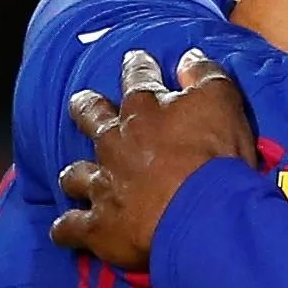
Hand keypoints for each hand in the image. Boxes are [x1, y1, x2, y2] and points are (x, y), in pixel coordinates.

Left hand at [50, 48, 257, 271]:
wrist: (204, 215)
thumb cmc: (215, 159)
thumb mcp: (223, 103)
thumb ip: (205, 75)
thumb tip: (189, 56)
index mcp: (144, 110)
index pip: (137, 77)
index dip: (137, 65)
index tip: (136, 59)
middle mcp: (115, 142)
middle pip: (90, 117)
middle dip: (86, 107)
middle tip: (84, 102)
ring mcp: (103, 184)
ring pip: (75, 175)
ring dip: (76, 175)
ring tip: (77, 177)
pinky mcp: (99, 226)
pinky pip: (71, 228)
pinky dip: (66, 230)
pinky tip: (64, 231)